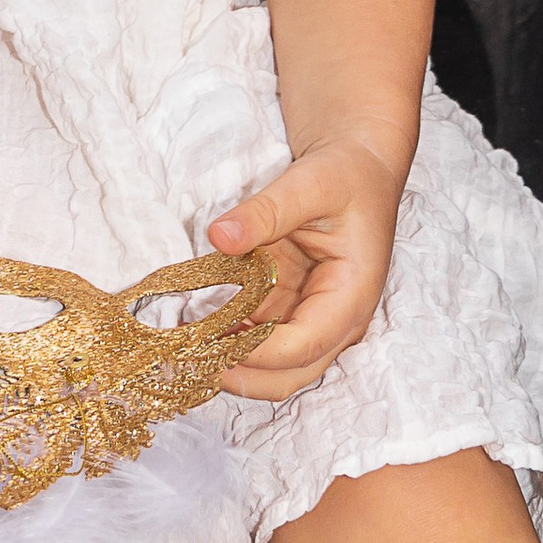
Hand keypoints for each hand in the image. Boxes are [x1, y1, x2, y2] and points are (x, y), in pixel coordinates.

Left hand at [206, 130, 408, 402]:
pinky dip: (228, 336)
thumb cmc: (346, 175)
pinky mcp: (291, 309)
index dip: (258, 351)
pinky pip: (259, 336)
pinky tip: (196, 320)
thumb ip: (266, 211)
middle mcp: (336, 321)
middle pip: (289, 374)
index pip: (305, 344)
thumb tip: (219, 236)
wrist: (358, 168)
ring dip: (229, 359)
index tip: (211, 341)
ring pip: (271, 366)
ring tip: (183, 339)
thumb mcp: (311, 182)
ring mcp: (312, 319)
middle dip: (239, 373)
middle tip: (188, 354)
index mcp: (351, 295)